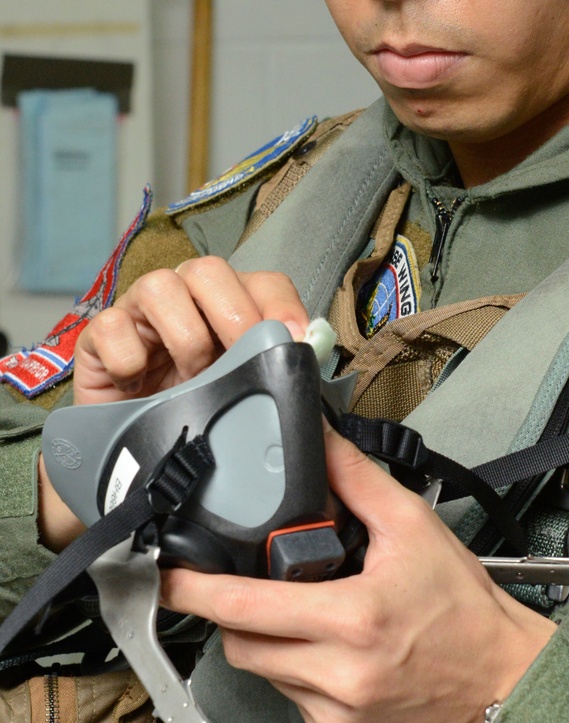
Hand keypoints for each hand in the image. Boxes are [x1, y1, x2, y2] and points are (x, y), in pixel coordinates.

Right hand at [72, 257, 308, 404]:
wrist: (129, 452)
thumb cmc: (193, 414)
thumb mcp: (240, 397)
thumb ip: (273, 381)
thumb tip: (313, 379)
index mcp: (230, 307)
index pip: (264, 283)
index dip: (282, 304)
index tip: (296, 337)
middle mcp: (187, 298)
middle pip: (210, 270)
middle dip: (232, 314)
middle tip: (239, 358)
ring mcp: (140, 313)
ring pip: (161, 286)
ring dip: (184, 337)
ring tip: (190, 379)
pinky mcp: (101, 337)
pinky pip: (112, 326)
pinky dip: (130, 359)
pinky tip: (140, 387)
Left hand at [160, 428, 556, 722]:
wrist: (506, 682)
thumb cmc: (466, 608)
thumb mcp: (414, 528)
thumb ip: (357, 482)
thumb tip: (319, 440)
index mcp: (352, 619)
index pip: (246, 608)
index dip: (195, 592)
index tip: (167, 579)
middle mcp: (339, 674)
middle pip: (241, 644)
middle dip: (240, 614)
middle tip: (264, 589)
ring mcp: (336, 714)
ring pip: (264, 674)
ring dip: (272, 644)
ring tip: (317, 620)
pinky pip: (290, 702)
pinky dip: (299, 676)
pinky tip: (337, 657)